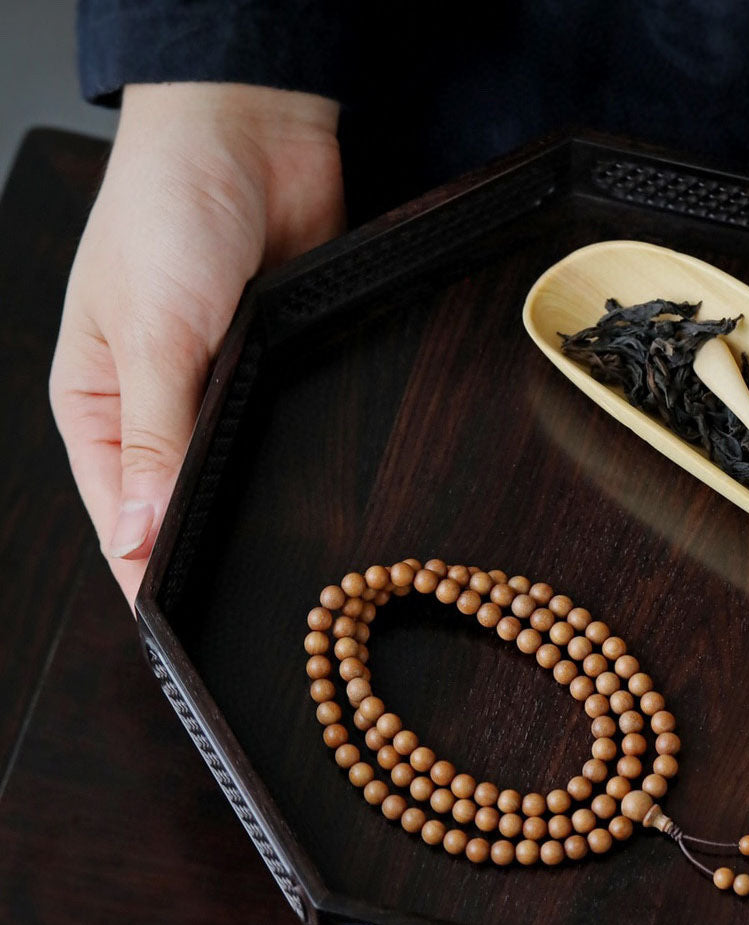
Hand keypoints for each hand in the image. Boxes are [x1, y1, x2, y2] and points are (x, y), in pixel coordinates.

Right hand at [49, 82, 343, 609]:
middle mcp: (157, 404)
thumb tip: (136, 538)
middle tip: (243, 615)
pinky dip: (291, 464)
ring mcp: (220, 390)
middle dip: (204, 551)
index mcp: (98, 401)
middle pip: (178, 503)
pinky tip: (315, 500)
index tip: (173, 632)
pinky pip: (282, 434)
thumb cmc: (169, 210)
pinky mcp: (276, 372)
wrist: (251, 132)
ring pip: (235, 475)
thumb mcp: (151, 333)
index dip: (140, 572)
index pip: (117, 512)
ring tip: (280, 571)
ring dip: (251, 509)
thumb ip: (152, 438)